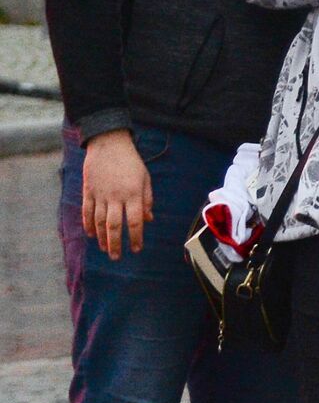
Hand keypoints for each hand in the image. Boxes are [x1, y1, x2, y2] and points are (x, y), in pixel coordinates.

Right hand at [82, 130, 153, 260]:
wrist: (109, 144)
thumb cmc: (131, 162)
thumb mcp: (145, 178)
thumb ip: (147, 200)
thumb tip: (148, 220)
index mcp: (133, 194)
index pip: (135, 222)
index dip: (136, 238)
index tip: (136, 249)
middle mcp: (116, 197)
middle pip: (114, 226)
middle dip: (115, 244)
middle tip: (116, 257)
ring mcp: (100, 195)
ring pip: (100, 222)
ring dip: (102, 238)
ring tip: (105, 250)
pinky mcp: (88, 191)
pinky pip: (87, 212)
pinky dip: (88, 225)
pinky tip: (91, 235)